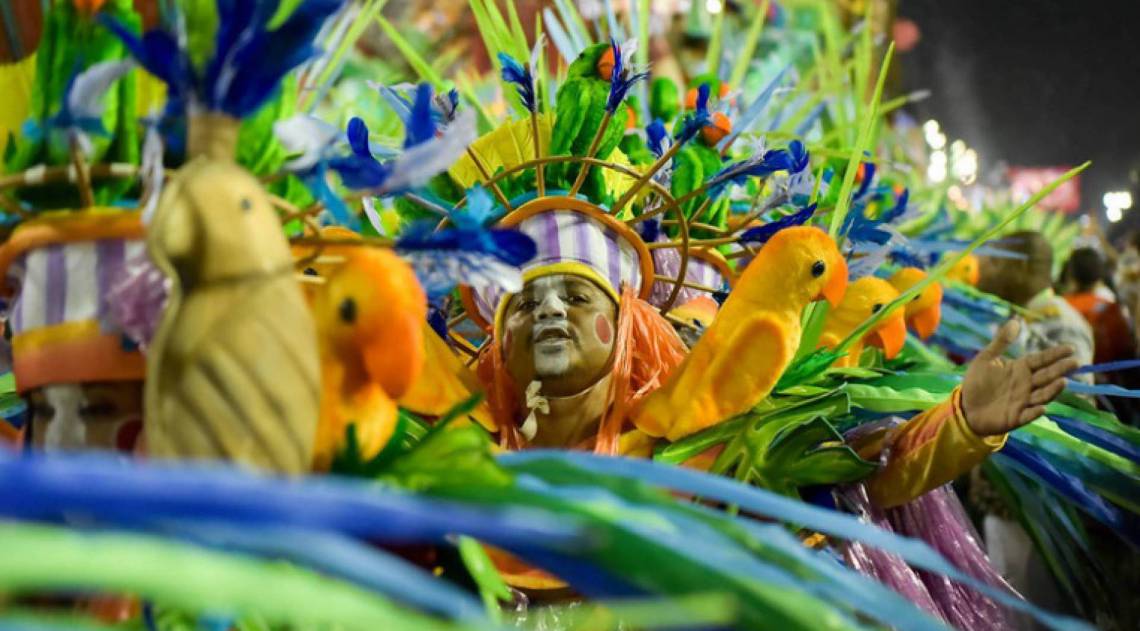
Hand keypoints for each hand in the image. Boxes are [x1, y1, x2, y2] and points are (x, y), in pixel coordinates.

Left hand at [961, 320, 1079, 435]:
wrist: (965, 407)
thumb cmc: (977, 382)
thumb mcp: (986, 359)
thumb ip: (1001, 342)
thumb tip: (1015, 321)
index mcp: (1020, 369)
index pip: (1041, 360)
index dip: (1055, 354)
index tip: (1071, 348)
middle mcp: (1026, 385)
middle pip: (1047, 375)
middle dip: (1061, 369)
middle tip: (1076, 362)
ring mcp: (1023, 402)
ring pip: (1042, 395)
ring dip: (1053, 390)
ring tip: (1063, 381)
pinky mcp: (1016, 417)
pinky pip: (1028, 415)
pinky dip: (1035, 412)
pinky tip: (1042, 408)